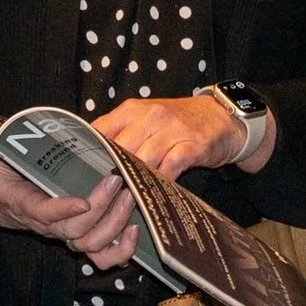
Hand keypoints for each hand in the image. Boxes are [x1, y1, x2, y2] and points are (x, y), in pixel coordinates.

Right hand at [0, 120, 141, 268]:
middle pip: (75, 233)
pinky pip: (101, 255)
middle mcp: (44, 223)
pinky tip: (136, 228)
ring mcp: (62, 231)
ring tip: (129, 195)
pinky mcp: (76, 234)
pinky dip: (121, 249)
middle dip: (100, 211)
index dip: (61, 212)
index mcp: (22, 204)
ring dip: (115, 225)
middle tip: (116, 182)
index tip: (81, 201)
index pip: (41, 214)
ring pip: (91, 245)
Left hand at [97, 92, 272, 178]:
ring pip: (143, 160)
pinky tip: (155, 192)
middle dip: (113, 172)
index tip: (84, 174)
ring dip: (136, 180)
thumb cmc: (178, 122)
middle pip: (120, 149)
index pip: (101, 131)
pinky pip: (170, 168)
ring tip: (128, 196)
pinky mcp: (193, 145)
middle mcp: (152, 116)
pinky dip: (160, 182)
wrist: (222, 116)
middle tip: (107, 192)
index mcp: (133, 109)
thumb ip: (121, 133)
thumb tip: (91, 159)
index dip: (90, 154)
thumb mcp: (146, 119)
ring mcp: (173, 130)